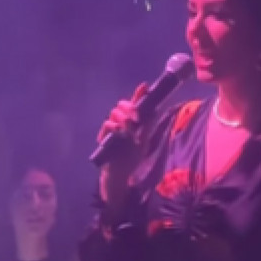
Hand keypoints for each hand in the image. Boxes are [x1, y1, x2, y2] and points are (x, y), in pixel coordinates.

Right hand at [98, 83, 147, 205]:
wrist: (121, 173)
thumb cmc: (133, 156)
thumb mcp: (144, 140)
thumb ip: (148, 125)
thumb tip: (155, 109)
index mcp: (134, 121)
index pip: (137, 104)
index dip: (139, 94)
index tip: (144, 87)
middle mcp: (123, 121)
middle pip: (124, 105)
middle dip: (131, 107)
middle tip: (136, 116)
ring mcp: (113, 127)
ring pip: (115, 112)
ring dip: (123, 116)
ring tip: (128, 125)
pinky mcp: (105, 135)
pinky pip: (107, 124)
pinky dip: (113, 125)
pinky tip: (118, 129)